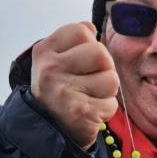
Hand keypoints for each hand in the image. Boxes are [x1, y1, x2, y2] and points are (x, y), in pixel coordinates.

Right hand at [30, 22, 118, 149]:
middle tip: (92, 79)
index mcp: (45, 51)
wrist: (47, 130)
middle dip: (104, 67)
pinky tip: (91, 111)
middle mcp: (51, 70)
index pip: (81, 30)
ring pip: (111, 79)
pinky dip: (106, 109)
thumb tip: (91, 27)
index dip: (90, 44)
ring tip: (90, 96)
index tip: (82, 60)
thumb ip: (73, 40)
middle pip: (100, 53)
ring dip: (107, 90)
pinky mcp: (81, 113)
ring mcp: (65, 92)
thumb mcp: (55, 60)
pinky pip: (111, 104)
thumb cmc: (58, 90)